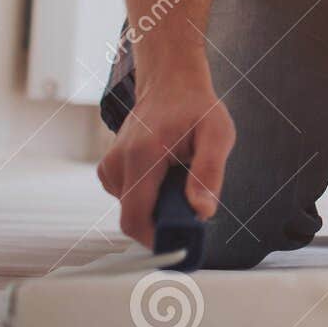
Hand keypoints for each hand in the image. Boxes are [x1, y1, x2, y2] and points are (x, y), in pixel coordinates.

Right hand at [96, 59, 233, 248]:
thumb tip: (202, 212)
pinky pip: (129, 198)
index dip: (157, 240)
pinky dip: (150, 196)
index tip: (184, 243)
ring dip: (159, 207)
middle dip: (163, 222)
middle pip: (134, 218)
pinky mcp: (109, 169)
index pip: (135, 218)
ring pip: (133, 209)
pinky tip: (167, 175)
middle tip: (193, 205)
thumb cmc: (197, 108)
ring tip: (181, 179)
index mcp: (142, 156)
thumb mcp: (218, 134)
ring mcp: (109, 166)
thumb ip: (210, 173)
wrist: (170, 83)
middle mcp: (117, 163)